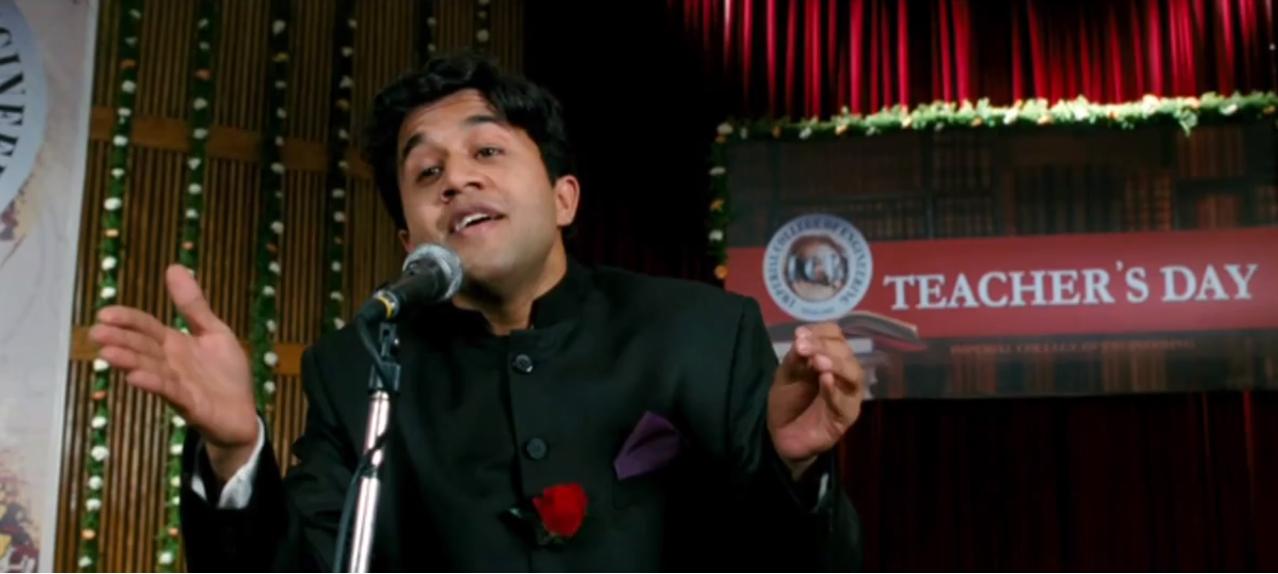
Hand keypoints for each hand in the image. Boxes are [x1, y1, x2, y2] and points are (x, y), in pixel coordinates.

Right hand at [89, 264, 258, 481]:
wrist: (243, 414)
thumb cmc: (226, 374)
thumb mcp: (214, 332)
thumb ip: (193, 306)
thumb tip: (174, 266)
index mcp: (175, 345)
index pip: (146, 328)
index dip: (127, 320)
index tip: (104, 313)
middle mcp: (170, 364)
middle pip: (142, 348)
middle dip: (120, 340)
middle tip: (95, 333)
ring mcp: (178, 384)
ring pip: (150, 370)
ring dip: (130, 362)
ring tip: (107, 354)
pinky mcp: (191, 404)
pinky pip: (171, 392)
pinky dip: (155, 384)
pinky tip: (136, 377)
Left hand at [767, 323, 864, 479]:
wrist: (782, 436)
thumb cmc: (787, 401)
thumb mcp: (786, 375)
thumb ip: (795, 358)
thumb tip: (802, 336)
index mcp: (830, 358)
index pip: (836, 336)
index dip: (821, 333)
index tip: (800, 335)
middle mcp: (845, 373)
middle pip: (846, 352)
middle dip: (824, 347)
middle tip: (804, 347)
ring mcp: (848, 396)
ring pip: (853, 375)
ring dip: (836, 365)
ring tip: (818, 362)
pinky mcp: (846, 418)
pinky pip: (845, 403)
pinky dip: (835, 390)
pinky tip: (825, 380)